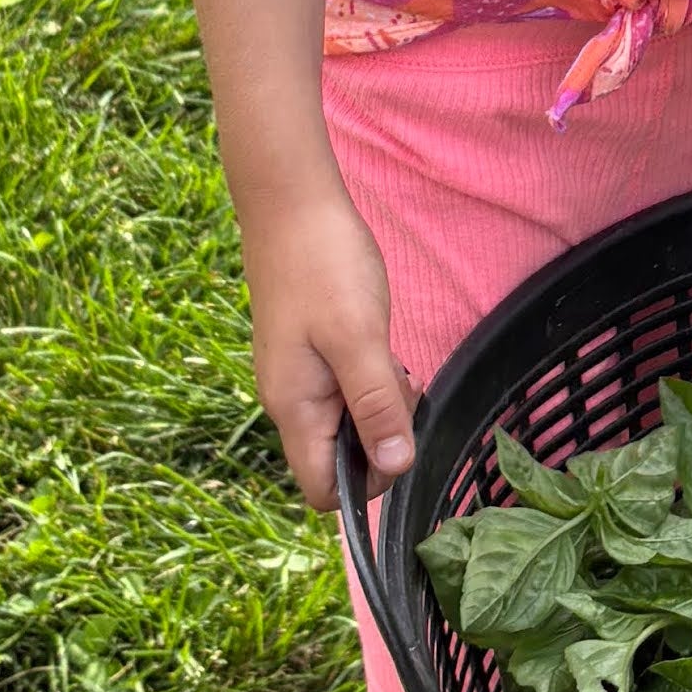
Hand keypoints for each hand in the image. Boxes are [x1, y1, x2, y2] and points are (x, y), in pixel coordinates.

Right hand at [242, 183, 415, 512]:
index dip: (366, 482)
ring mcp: (299, 376)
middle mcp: (291, 400)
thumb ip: (376, 405)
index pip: (322, 489)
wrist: (291, 201)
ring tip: (393, 361)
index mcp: (294, 407)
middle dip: (380, 438)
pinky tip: (382, 347)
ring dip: (379, 406)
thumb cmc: (323, 264)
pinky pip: (345, 391)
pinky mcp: (310, 352)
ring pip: (346, 423)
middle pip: (339, 460)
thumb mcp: (359, 338)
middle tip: (400, 386)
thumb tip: (394, 466)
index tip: (397, 437)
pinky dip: (371, 380)